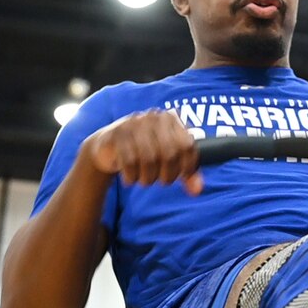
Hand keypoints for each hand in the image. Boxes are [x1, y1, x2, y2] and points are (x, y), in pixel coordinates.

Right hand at [80, 110, 202, 194]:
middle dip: (168, 175)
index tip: (182, 176)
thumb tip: (197, 190)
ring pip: (149, 158)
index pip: (187, 145)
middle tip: (163, 182)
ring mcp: (134, 123)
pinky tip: (131, 179)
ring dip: (148, 178)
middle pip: (169, 153)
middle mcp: (154, 117)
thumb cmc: (146, 152)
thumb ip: (187, 173)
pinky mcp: (116, 134)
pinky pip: (129, 161)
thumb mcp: (169, 160)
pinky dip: (132, 176)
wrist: (109, 146)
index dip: (188, 166)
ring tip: (145, 180)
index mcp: (172, 119)